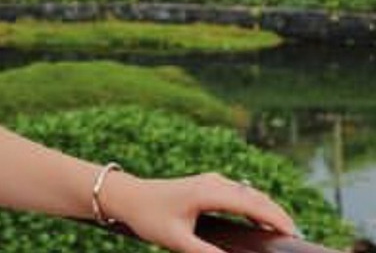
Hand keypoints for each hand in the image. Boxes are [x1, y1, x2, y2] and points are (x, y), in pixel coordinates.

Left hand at [105, 171, 297, 252]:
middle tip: (296, 236)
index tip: (293, 234)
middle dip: (277, 213)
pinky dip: (254, 206)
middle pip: (254, 195)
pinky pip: (238, 194)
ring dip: (266, 208)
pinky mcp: (207, 186)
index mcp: (207, 192)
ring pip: (247, 193)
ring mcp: (210, 182)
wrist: (128, 195)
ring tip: (284, 232)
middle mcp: (212, 182)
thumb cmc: (149, 217)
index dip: (275, 216)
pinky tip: (261, 222)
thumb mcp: (177, 241)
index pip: (250, 202)